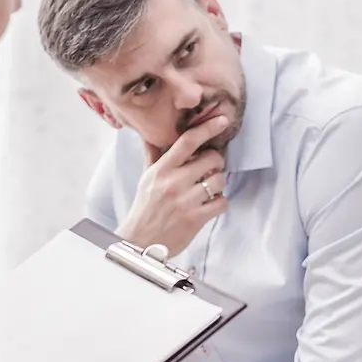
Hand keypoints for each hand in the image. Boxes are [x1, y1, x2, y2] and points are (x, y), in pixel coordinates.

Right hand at [117, 116, 230, 255]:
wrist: (140, 242)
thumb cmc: (145, 208)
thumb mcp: (146, 178)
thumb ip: (153, 155)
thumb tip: (151, 134)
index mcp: (162, 169)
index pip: (188, 141)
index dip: (208, 128)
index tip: (221, 120)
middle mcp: (174, 182)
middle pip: (212, 159)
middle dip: (216, 162)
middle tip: (210, 169)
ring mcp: (186, 201)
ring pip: (220, 180)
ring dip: (219, 184)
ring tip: (208, 189)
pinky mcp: (196, 219)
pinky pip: (221, 202)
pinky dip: (219, 202)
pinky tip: (209, 204)